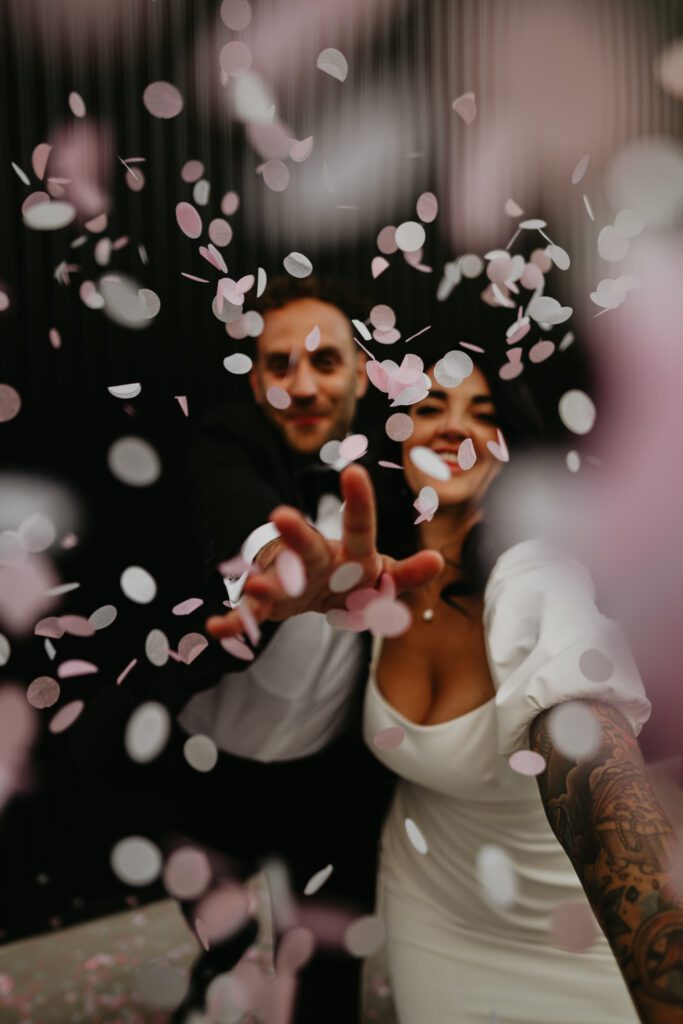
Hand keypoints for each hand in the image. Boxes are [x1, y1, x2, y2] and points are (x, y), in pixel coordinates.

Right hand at [206, 464, 442, 638]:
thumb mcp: (377, 577)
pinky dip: (234, 620)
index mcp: (349, 553)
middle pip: (308, 546)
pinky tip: (215, 628)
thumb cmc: (346, 578)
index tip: (354, 471)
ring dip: (265, 579)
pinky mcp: (268, 602)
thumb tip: (438, 560)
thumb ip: (404, 573)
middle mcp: (316, 560)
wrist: (303, 587)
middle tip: (280, 515)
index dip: (359, 502)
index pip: (360, 526)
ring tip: (252, 581)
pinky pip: (251, 612)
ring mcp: (289, 579)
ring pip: (277, 578)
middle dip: (296, 534)